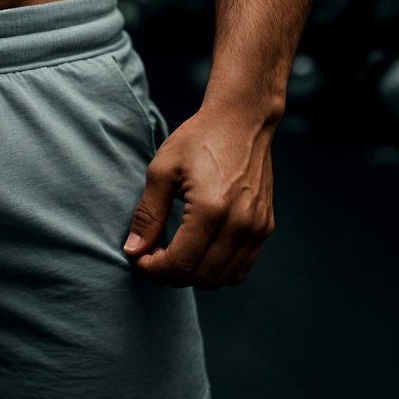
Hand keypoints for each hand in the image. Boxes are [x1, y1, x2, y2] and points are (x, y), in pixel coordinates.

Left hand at [122, 105, 275, 287]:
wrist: (241, 120)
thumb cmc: (198, 139)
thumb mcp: (162, 170)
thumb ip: (148, 214)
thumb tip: (133, 250)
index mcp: (211, 210)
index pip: (180, 264)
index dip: (154, 269)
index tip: (139, 258)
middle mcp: (240, 224)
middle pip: (201, 277)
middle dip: (171, 275)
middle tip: (153, 255)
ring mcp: (257, 228)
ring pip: (223, 279)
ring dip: (194, 276)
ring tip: (174, 254)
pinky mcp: (265, 227)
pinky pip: (241, 268)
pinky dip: (218, 270)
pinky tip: (199, 251)